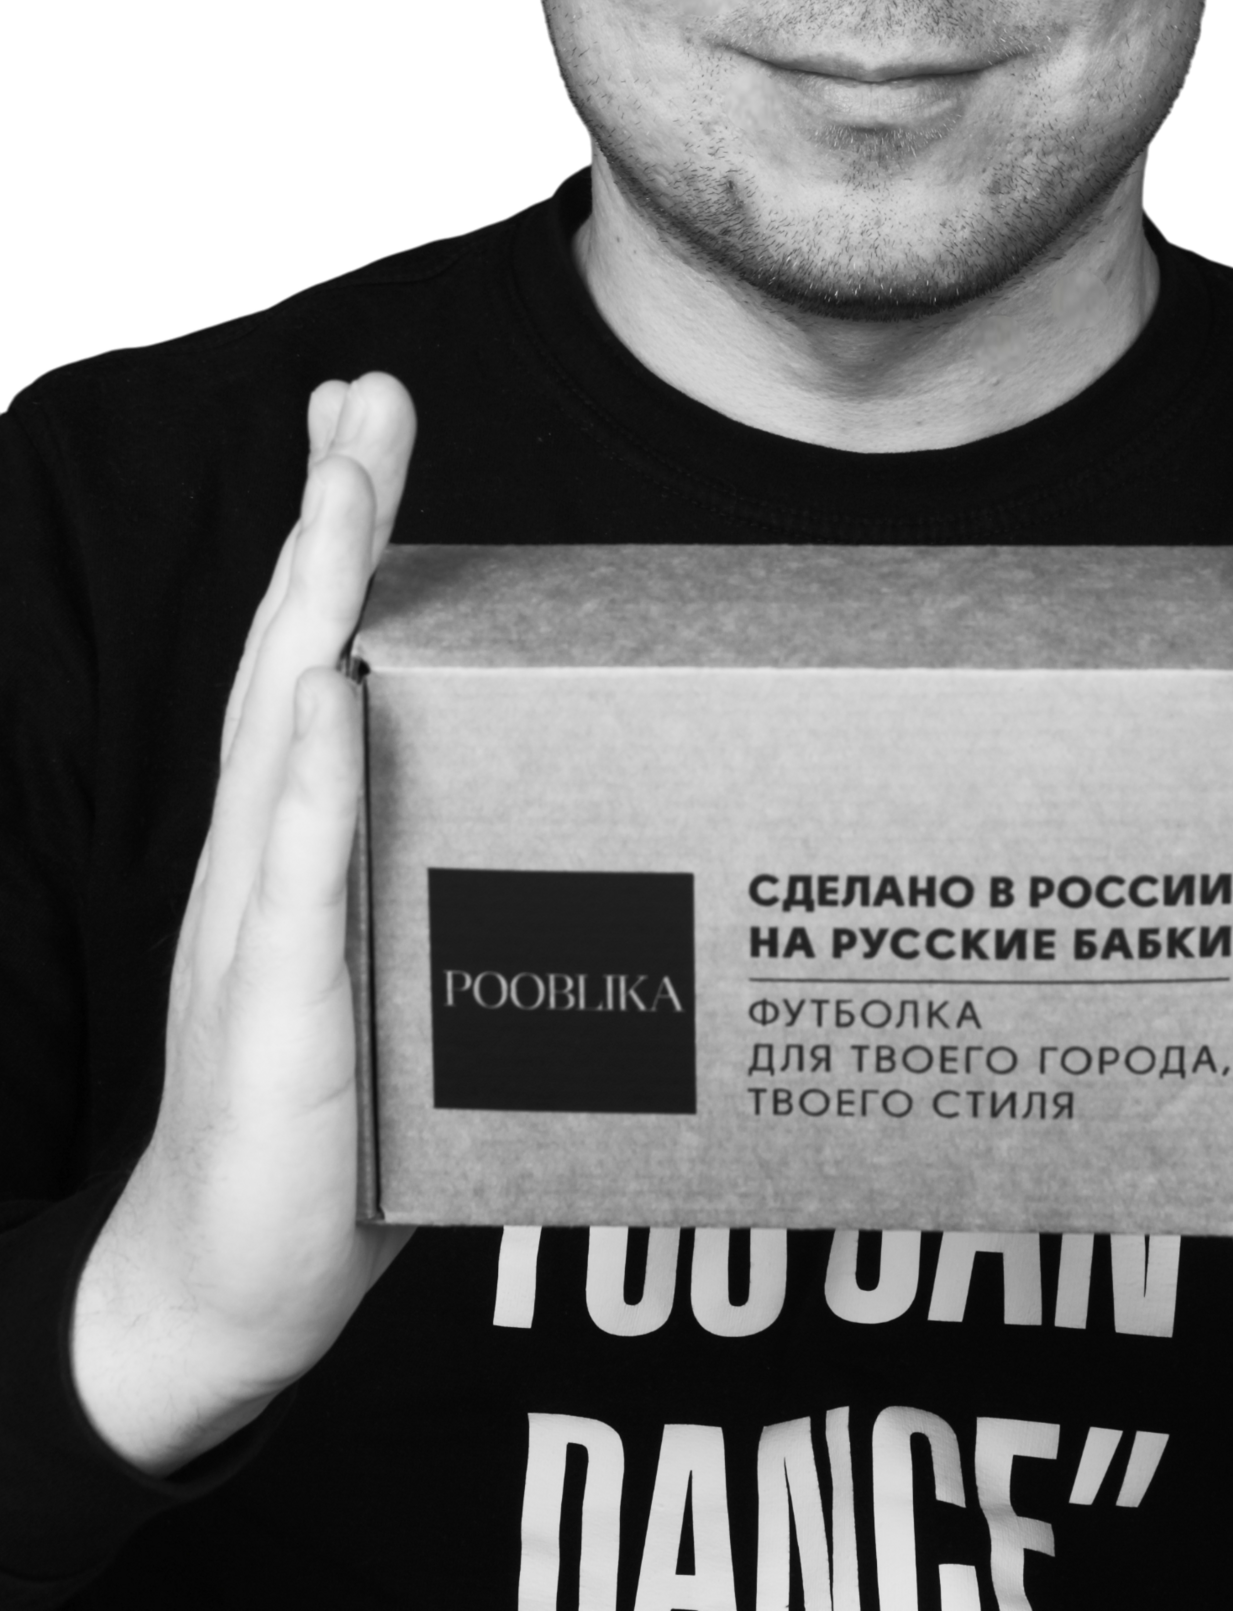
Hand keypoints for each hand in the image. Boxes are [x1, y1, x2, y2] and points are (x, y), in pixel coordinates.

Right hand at [71, 373, 417, 1474]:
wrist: (231, 1285)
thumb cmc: (333, 1129)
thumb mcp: (404, 975)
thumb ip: (449, 880)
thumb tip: (556, 815)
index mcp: (303, 842)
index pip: (317, 659)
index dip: (338, 541)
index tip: (361, 424)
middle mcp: (270, 857)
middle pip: (291, 656)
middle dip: (329, 518)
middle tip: (360, 393)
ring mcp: (259, 925)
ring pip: (279, 733)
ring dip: (312, 603)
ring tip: (342, 489)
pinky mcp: (269, 1010)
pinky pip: (291, 877)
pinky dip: (307, 779)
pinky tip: (326, 693)